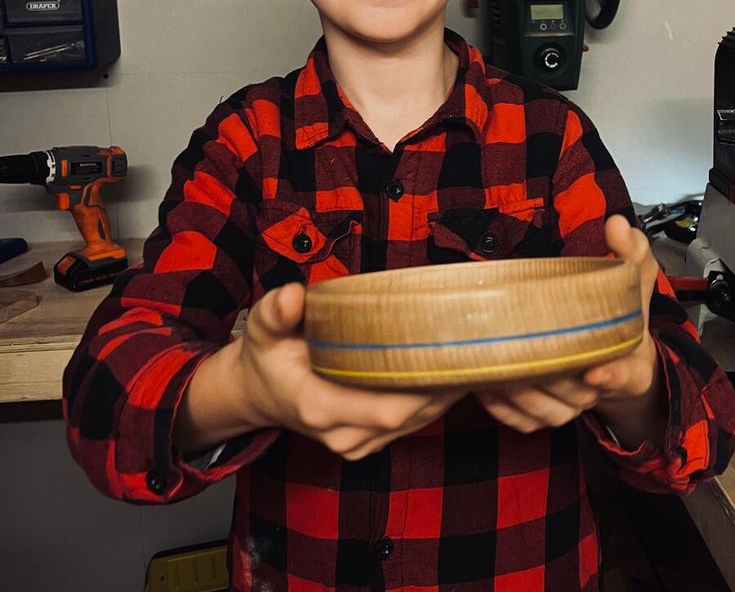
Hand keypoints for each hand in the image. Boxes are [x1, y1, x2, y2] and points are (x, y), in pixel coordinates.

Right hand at [238, 283, 461, 459]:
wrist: (259, 393)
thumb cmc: (268, 356)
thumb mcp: (263, 329)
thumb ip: (276, 312)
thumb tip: (293, 295)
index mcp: (318, 406)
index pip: (385, 408)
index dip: (424, 386)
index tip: (451, 354)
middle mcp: (341, 433)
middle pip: (409, 416)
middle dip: (443, 386)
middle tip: (472, 348)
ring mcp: (355, 443)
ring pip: (415, 424)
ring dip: (444, 394)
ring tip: (471, 357)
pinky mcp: (368, 441)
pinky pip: (409, 425)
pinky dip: (433, 402)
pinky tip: (451, 374)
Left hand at [476, 215, 662, 438]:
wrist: (620, 364)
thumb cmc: (622, 323)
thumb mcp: (635, 283)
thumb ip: (631, 253)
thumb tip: (615, 224)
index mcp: (630, 364)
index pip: (625, 375)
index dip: (611, 375)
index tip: (594, 372)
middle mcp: (598, 391)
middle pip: (570, 395)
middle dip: (542, 375)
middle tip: (514, 348)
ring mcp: (571, 407)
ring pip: (540, 411)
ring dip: (513, 390)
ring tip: (490, 361)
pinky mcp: (546, 416)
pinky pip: (522, 421)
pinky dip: (501, 408)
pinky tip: (483, 382)